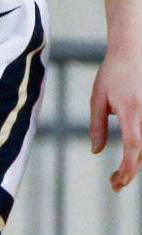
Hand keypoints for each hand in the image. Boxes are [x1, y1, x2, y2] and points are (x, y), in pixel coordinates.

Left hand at [90, 46, 141, 190]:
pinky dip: (141, 150)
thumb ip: (97, 126)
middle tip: (115, 183)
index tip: (116, 183)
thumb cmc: (112, 74)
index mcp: (131, 111)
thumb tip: (97, 151)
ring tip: (121, 174)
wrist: (132, 51)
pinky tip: (133, 158)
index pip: (134, 148)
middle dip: (130, 172)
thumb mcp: (98, 98)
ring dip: (137, 162)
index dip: (127, 169)